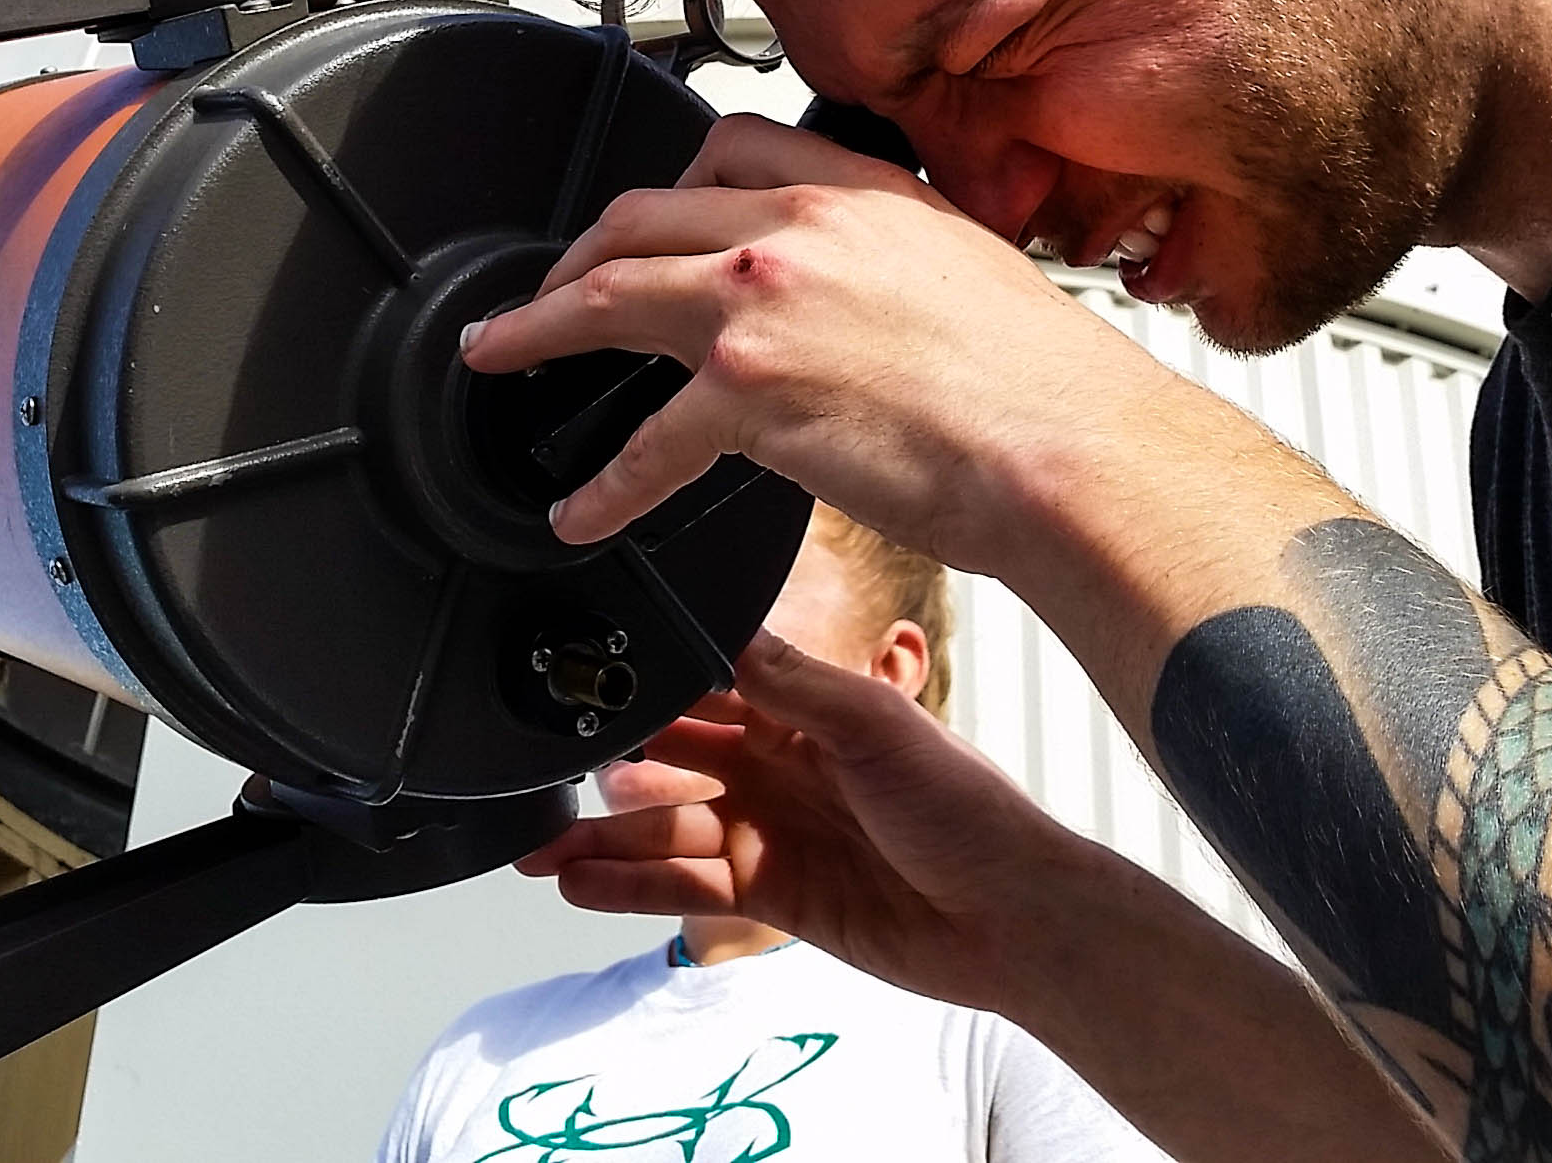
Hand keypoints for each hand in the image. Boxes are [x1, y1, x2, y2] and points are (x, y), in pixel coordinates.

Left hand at [461, 114, 1175, 571]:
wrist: (1068, 445)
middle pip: (640, 216)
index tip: (642, 219)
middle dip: (575, 255)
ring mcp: (762, 302)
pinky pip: (645, 441)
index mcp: (858, 188)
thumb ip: (894, 264)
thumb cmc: (1045, 385)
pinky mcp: (748, 392)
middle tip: (543, 291)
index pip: (728, 146)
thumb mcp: (968, 271)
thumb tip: (864, 306)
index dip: (667, 189)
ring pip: (609, 295)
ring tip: (499, 356)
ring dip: (536, 330)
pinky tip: (582, 509)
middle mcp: (798, 225)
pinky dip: (604, 484)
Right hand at [519, 629, 1123, 1017]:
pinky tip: (580, 882)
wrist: (1011, 918)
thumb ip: (793, 684)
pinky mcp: (770, 894)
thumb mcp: (877, 725)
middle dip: (610, 767)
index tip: (585, 683)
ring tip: (540, 848)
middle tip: (548, 772)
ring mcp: (771, 832)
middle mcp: (780, 767)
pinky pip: (684, 886)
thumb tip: (726, 634)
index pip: (708, 689)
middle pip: (672, 762)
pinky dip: (629, 887)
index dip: (649, 688)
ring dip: (604, 838)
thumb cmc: (969, 811)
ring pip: (667, 831)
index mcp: (805, 711)